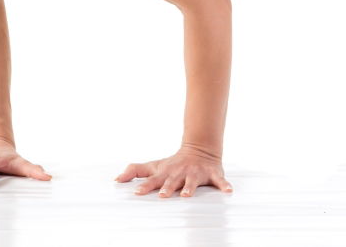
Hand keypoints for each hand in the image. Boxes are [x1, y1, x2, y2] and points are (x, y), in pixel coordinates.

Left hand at [114, 147, 232, 197]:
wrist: (199, 149)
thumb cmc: (173, 163)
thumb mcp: (154, 165)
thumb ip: (135, 171)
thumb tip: (116, 179)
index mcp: (166, 173)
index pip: (154, 180)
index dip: (145, 186)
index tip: (137, 192)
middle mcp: (180, 173)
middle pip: (173, 181)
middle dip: (168, 188)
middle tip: (163, 196)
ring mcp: (196, 174)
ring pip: (193, 182)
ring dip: (190, 188)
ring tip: (187, 195)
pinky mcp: (212, 175)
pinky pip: (220, 181)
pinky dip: (224, 185)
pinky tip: (228, 191)